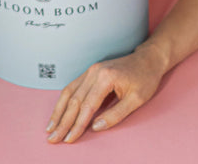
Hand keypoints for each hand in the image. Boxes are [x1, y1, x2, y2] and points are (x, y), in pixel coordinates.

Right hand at [46, 43, 167, 143]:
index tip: (68, 139)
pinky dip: (64, 101)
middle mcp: (95, 72)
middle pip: (74, 100)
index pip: (87, 106)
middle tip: (53, 139)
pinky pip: (73, 86)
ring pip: (69, 92)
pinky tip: (58, 112)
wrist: (148, 59)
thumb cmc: (145, 78)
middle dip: (62, 122)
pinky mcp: (91, 71)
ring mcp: (91, 70)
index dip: (77, 125)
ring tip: (50, 128)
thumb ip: (116, 115)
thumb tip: (96, 127)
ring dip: (58, 111)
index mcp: (106, 78)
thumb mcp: (137, 100)